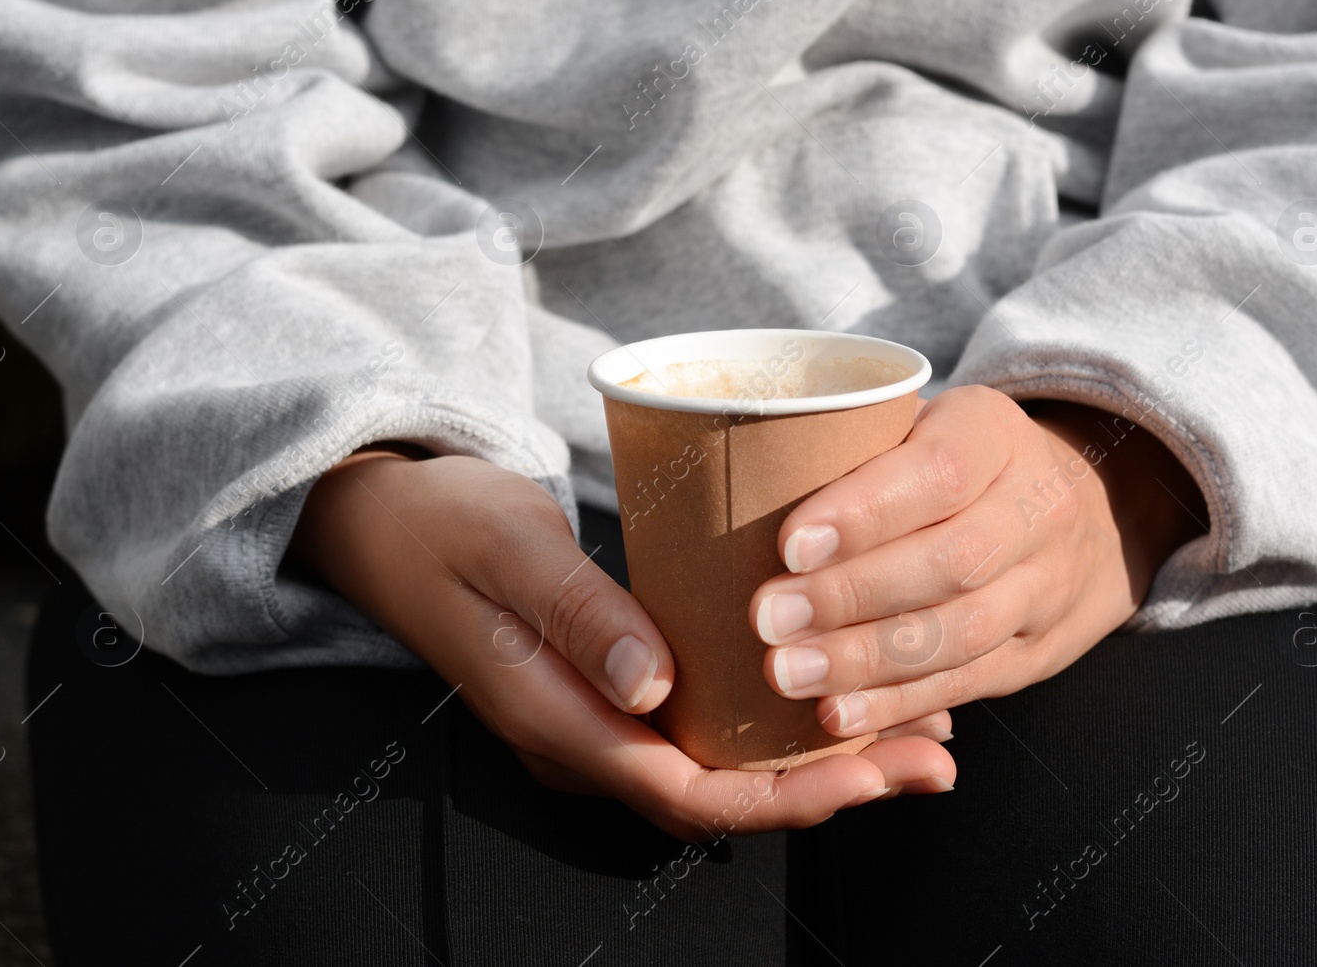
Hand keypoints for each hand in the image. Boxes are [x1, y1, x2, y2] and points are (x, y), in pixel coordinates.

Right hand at [288, 449, 955, 841]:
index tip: (873, 769)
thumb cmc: (442, 526)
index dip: (784, 794)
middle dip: (831, 785)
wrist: (382, 522)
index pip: (686, 792)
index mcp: (557, 721)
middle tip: (934, 757)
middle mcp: (585, 740)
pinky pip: (707, 728)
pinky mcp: (614, 690)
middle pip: (722, 795)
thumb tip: (657, 686)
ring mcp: (599, 720)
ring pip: (722, 766)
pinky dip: (780, 721)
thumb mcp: (506, 551)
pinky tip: (841, 692)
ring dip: (819, 759)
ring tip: (919, 735)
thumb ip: (579, 616)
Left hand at [748, 387, 1206, 736]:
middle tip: (766, 619)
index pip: (940, 472)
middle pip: (951, 562)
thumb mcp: (919, 422)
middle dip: (850, 597)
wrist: (1084, 510)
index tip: (789, 545)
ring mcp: (1047, 587)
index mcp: (996, 435)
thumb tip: (738, 478)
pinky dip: (898, 704)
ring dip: (866, 661)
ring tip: (787, 673)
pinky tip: (837, 715)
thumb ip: (854, 445)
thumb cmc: (952, 460)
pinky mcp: (1039, 652)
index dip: (865, 512)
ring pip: (962, 633)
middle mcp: (1037, 509)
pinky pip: (969, 683)